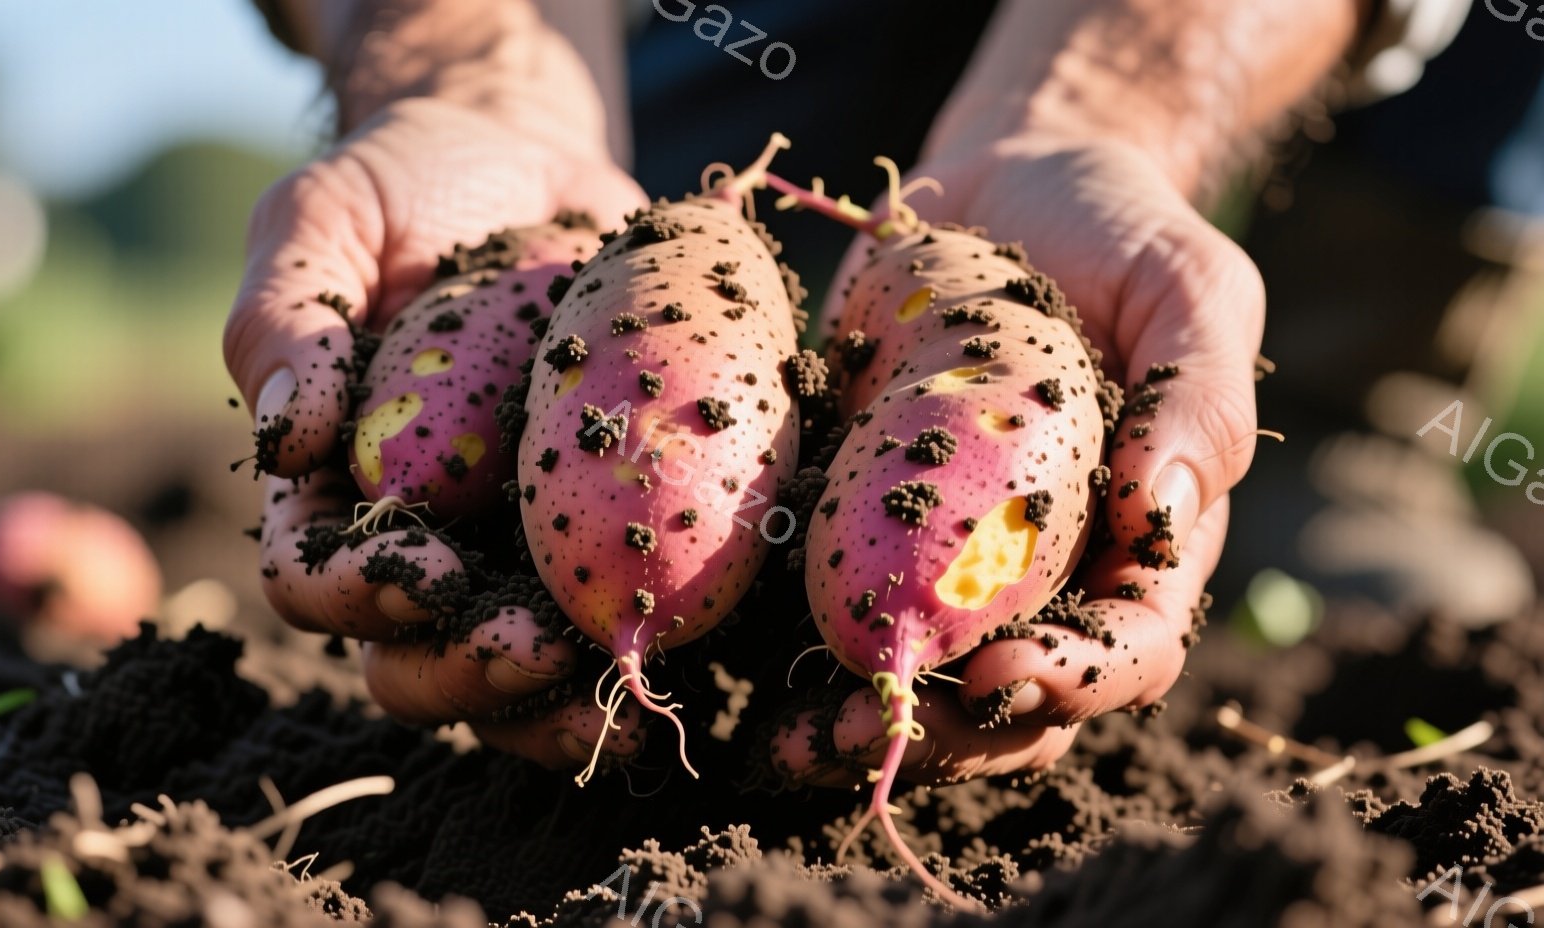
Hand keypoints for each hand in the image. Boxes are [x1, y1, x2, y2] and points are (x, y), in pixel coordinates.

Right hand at [224, 96, 647, 767]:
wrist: (527, 165)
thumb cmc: (403, 188)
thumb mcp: (321, 220)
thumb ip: (285, 319)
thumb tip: (287, 439)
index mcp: (330, 489)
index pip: (314, 580)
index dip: (358, 596)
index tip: (422, 570)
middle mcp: (421, 540)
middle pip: (414, 661)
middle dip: (469, 673)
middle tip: (539, 647)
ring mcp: (515, 548)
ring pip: (516, 677)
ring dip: (557, 701)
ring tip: (621, 687)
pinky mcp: (605, 532)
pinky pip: (618, 616)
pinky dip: (652, 651)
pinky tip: (690, 661)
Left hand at [771, 133, 1261, 786]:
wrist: (1005, 186)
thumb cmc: (1116, 230)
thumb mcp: (1188, 283)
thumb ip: (1201, 392)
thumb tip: (1166, 506)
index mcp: (1145, 538)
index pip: (1129, 646)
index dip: (1075, 680)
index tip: (999, 670)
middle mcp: (1053, 571)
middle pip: (1019, 699)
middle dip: (951, 732)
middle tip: (870, 730)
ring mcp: (954, 559)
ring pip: (924, 680)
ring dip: (864, 724)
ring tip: (793, 744)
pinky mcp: (870, 527)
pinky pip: (843, 610)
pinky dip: (796, 660)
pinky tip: (745, 685)